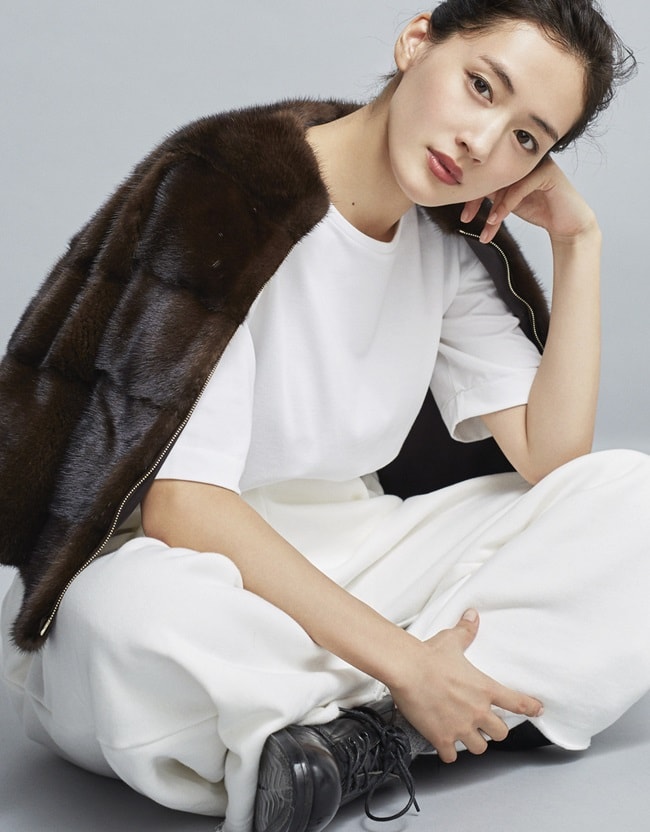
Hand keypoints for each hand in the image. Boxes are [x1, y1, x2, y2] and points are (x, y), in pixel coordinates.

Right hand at [389, 610, 543, 762]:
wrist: (408, 669)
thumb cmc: (429, 655)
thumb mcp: (451, 640)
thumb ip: (466, 631)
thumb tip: (472, 615)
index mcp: (485, 689)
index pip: (517, 702)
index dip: (530, 707)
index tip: (537, 710)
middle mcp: (478, 711)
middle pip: (500, 734)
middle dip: (493, 730)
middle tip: (483, 724)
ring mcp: (461, 727)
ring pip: (479, 748)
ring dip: (473, 742)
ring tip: (464, 735)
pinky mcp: (442, 738)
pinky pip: (452, 756)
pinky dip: (448, 751)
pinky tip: (443, 744)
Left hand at [461, 157, 598, 245]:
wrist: (566, 224)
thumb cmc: (539, 210)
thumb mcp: (509, 202)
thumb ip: (493, 193)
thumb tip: (464, 194)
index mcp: (514, 162)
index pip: (486, 173)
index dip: (471, 194)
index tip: (465, 215)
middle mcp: (525, 159)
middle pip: (492, 175)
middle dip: (476, 200)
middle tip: (466, 219)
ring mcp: (537, 163)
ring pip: (504, 183)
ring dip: (492, 210)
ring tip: (487, 228)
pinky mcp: (547, 172)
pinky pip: (519, 188)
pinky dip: (505, 206)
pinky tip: (496, 220)